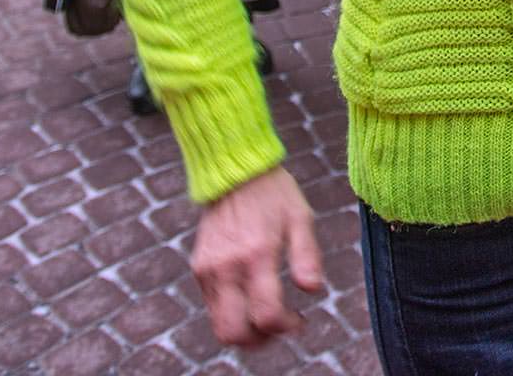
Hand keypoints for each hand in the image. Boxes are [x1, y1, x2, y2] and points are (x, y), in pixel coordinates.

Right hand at [191, 166, 324, 346]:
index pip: (266, 314)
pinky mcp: (199, 268)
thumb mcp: (301, 217)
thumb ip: (307, 255)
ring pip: (220, 325)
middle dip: (260, 340)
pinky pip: (213, 307)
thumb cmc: (274, 193)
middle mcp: (227, 267)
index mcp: (256, 254)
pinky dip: (232, 313)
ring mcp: (208, 270)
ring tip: (269, 315)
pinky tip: (252, 297)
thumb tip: (314, 290)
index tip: (300, 320)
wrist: (234, 171)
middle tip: (280, 327)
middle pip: (234, 332)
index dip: (286, 327)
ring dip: (246, 330)